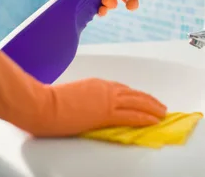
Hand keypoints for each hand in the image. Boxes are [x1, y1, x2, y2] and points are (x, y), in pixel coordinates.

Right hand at [28, 78, 166, 136]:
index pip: (120, 89)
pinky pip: (131, 115)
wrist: (42, 104)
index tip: (140, 99)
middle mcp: (104, 89)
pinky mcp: (105, 113)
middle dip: (148, 100)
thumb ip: (83, 99)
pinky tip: (154, 120)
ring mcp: (106, 100)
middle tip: (159, 106)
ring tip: (162, 113)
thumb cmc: (49, 102)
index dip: (133, 96)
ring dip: (152, 108)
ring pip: (137, 103)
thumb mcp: (71, 96)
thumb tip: (87, 107)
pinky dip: (145, 117)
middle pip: (132, 94)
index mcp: (95, 84)